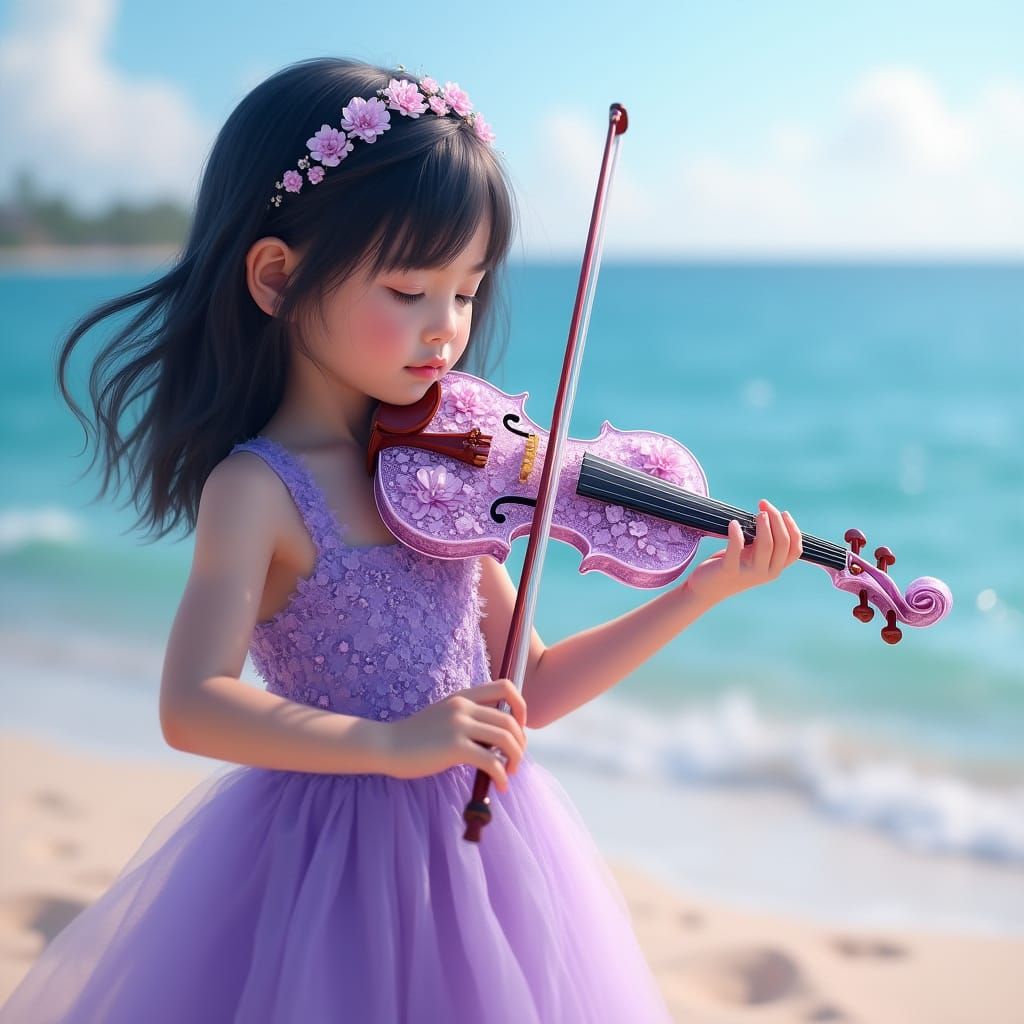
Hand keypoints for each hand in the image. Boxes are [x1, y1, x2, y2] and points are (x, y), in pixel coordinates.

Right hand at [383, 679, 527, 791]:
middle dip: (520, 742)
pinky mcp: (454, 747)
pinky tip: (499, 786)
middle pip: (510, 719)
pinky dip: (501, 776)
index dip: (520, 706)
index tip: (518, 728)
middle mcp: (464, 706)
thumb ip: (468, 720)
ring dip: (515, 759)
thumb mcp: (444, 717)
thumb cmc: (415, 738)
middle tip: (515, 760)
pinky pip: (491, 761)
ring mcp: (459, 725)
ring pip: (506, 739)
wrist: (386, 745)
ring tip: (509, 773)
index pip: (506, 686)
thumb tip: (496, 738)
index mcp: (463, 697)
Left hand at [682, 499, 802, 605]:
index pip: (795, 550)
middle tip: (764, 505)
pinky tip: (733, 523)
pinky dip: (736, 533)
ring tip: (758, 512)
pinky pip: (736, 547)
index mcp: (775, 568)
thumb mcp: (752, 556)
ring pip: (766, 545)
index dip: (793, 529)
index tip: (783, 512)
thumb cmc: (731, 566)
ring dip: (763, 525)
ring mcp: (749, 573)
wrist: (706, 588)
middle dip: (777, 520)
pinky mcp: (730, 570)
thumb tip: (769, 515)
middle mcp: (767, 573)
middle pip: (782, 543)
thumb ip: (764, 543)